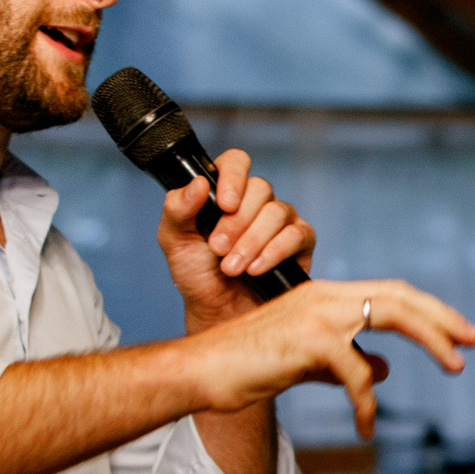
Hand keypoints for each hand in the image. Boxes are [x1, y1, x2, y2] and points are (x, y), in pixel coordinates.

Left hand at [158, 149, 315, 329]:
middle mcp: (256, 200)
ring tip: (231, 268)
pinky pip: (296, 235)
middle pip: (260, 188)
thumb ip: (177, 209)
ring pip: (276, 213)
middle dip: (236, 223)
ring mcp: (281, 219)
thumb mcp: (174, 240)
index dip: (233, 177)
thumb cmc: (197, 273)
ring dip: (251, 242)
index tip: (224, 204)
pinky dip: (273, 252)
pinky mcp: (300, 242)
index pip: (236, 162)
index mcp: (226, 191)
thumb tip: (199, 183)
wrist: (217, 311)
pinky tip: (255, 270)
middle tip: (217, 249)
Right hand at [188, 278, 474, 436]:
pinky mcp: (309, 340)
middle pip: (400, 296)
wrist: (202, 372)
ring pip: (391, 316)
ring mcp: (318, 313)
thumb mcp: (309, 364)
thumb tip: (387, 368)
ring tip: (455, 367)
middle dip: (442, 317)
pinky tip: (367, 426)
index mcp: (326, 296)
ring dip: (430, 342)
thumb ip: (348, 362)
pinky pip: (357, 372)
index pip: (391, 293)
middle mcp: (326, 295)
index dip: (430, 310)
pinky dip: (368, 401)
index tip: (461, 331)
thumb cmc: (250, 368)